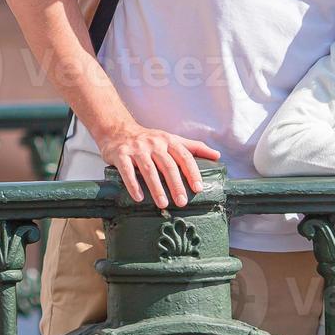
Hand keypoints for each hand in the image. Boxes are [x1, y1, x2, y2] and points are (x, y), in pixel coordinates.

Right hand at [96, 122, 219, 208]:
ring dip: (156, 187)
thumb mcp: (171, 139)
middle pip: (168, 165)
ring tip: (163, 204)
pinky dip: (133, 184)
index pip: (184, 156)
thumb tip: (217, 155)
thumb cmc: (149, 139)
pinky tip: (139, 197)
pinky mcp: (120, 154)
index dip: (192, 172)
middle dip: (176, 185)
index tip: (198, 188)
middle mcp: (153, 143)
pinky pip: (127, 171)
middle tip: (182, 202)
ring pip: (148, 169)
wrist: (117, 130)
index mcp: (168, 141)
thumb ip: (194, 147)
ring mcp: (136, 149)